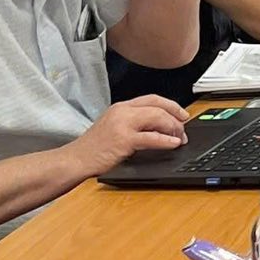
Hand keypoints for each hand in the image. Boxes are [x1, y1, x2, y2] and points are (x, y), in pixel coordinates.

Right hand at [69, 96, 189, 175]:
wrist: (75, 160)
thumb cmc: (94, 148)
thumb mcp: (114, 127)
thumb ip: (134, 123)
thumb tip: (161, 126)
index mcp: (121, 107)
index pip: (153, 99)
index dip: (172, 105)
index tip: (183, 115)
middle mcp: (122, 112)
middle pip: (158, 106)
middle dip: (176, 116)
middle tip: (184, 129)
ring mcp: (122, 124)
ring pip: (157, 118)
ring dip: (174, 128)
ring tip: (180, 138)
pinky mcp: (123, 140)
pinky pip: (152, 137)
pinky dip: (166, 140)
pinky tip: (173, 144)